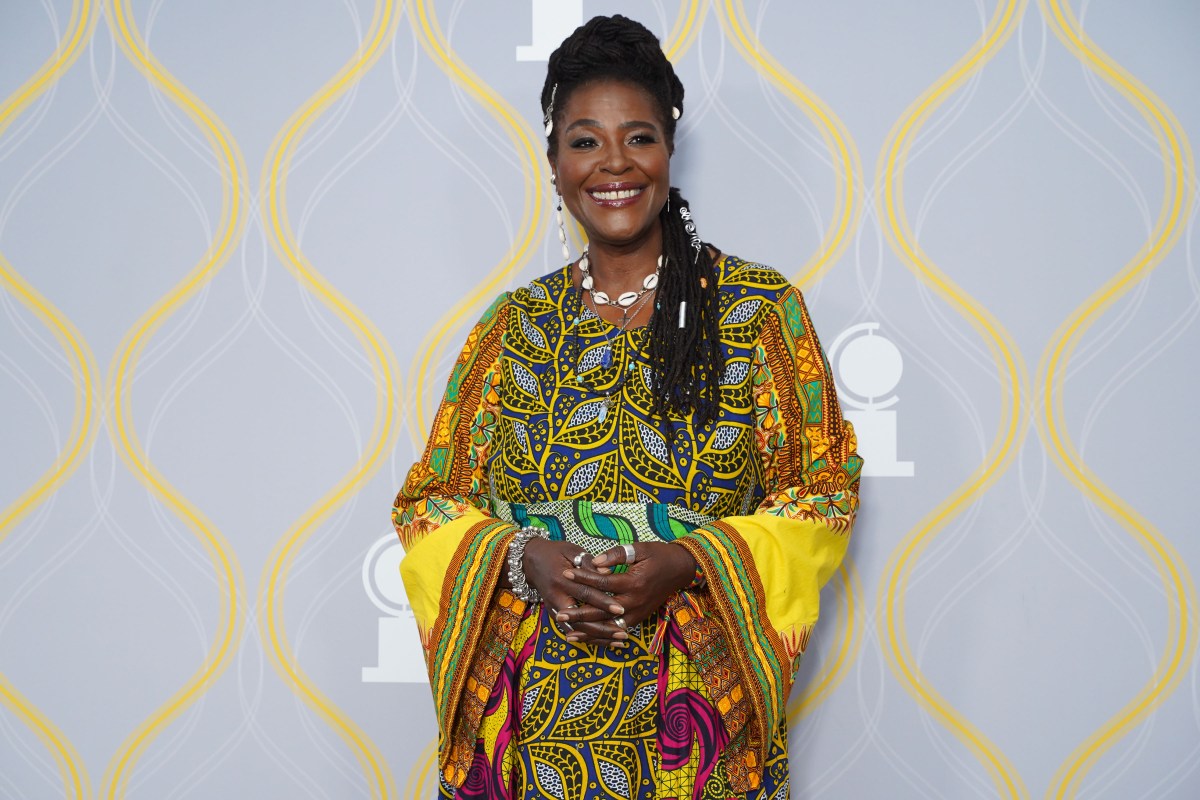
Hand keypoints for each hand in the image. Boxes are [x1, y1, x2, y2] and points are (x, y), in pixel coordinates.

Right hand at [520, 539, 626, 646]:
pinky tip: (604, 643)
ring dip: (598, 637)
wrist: (529, 560)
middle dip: (603, 628)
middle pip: (581, 618)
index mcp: (561, 580)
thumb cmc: (554, 553)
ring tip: (619, 641)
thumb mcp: (571, 551)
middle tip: (623, 633)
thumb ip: (588, 563)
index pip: (585, 593)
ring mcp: (553, 608)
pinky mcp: (554, 614)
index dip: (603, 602)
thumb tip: (608, 572)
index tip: (621, 609)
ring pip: (577, 629)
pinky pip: (571, 630)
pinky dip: (587, 638)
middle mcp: (556, 597)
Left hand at [557, 541, 695, 633]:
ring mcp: (637, 613)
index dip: (583, 577)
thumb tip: (596, 562)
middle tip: (558, 614)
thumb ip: (617, 555)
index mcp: (633, 582)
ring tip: (568, 632)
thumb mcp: (640, 549)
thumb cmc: (659, 555)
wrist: (681, 569)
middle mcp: (634, 601)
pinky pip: (618, 629)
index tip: (566, 574)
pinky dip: (602, 635)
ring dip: (588, 631)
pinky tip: (589, 637)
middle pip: (601, 610)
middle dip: (578, 612)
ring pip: (608, 626)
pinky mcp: (640, 618)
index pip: (601, 582)